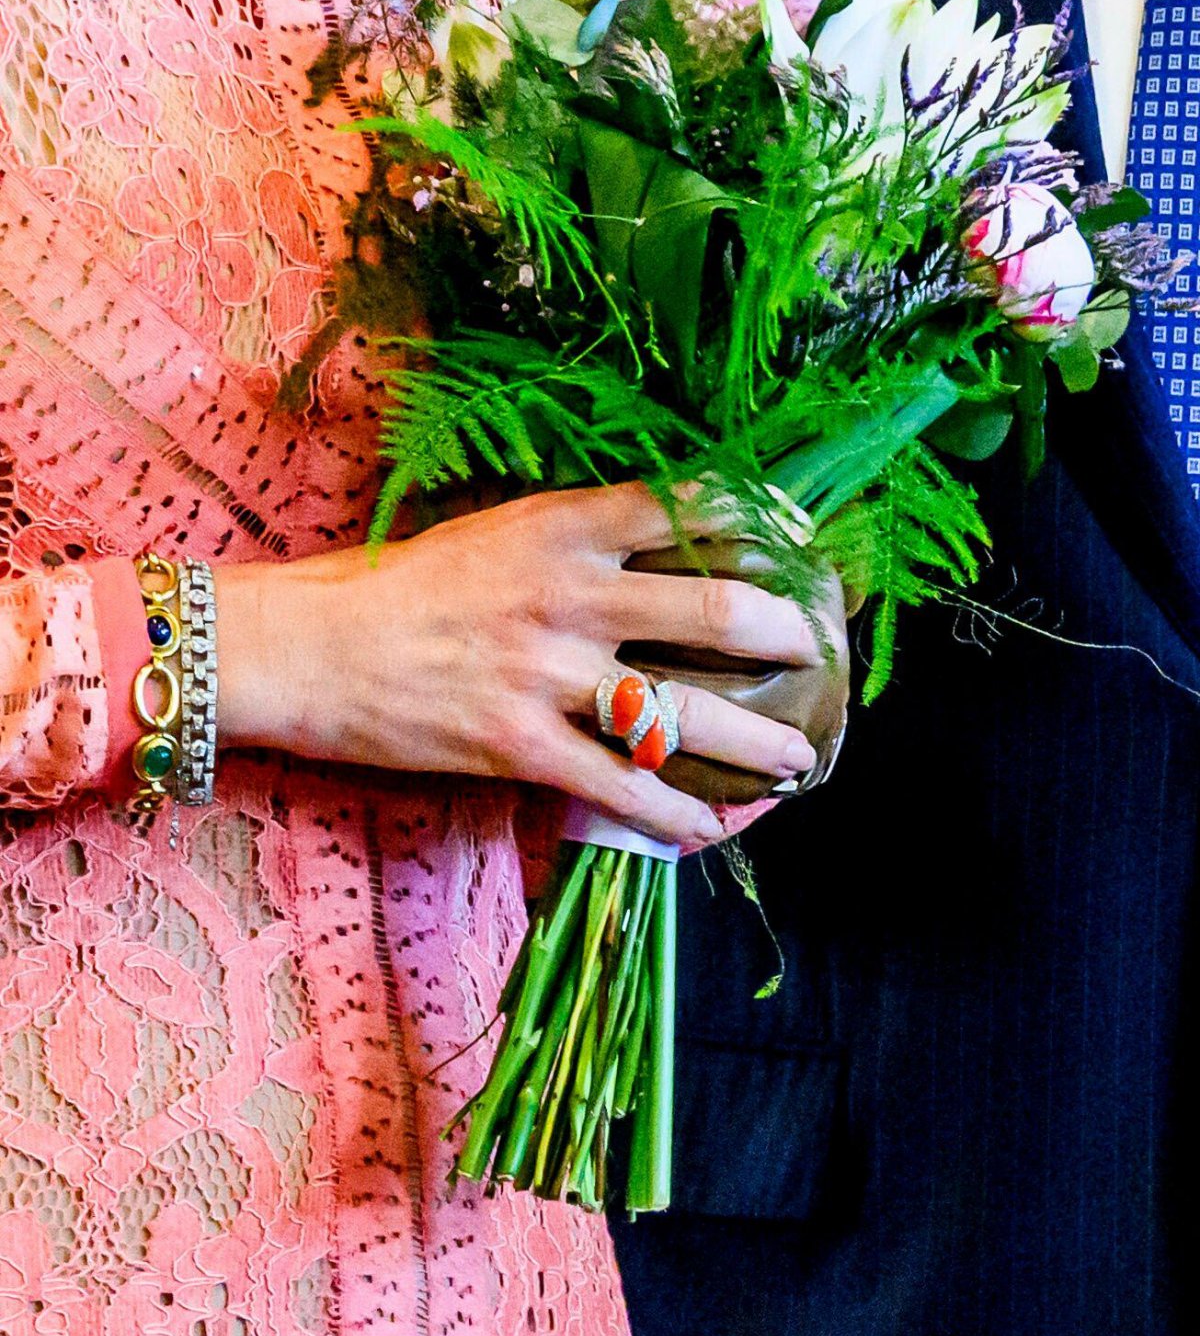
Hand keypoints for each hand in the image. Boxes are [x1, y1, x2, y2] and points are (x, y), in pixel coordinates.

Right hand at [213, 483, 833, 849]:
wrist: (310, 646)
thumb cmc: (399, 584)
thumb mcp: (494, 531)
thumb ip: (577, 538)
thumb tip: (659, 551)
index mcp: (563, 525)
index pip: (688, 506)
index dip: (761, 518)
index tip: (802, 536)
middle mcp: (570, 593)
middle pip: (716, 608)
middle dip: (787, 636)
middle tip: (818, 653)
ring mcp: (547, 673)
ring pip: (684, 712)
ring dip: (757, 741)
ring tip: (796, 761)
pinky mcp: (517, 745)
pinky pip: (620, 787)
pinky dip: (674, 815)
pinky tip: (708, 829)